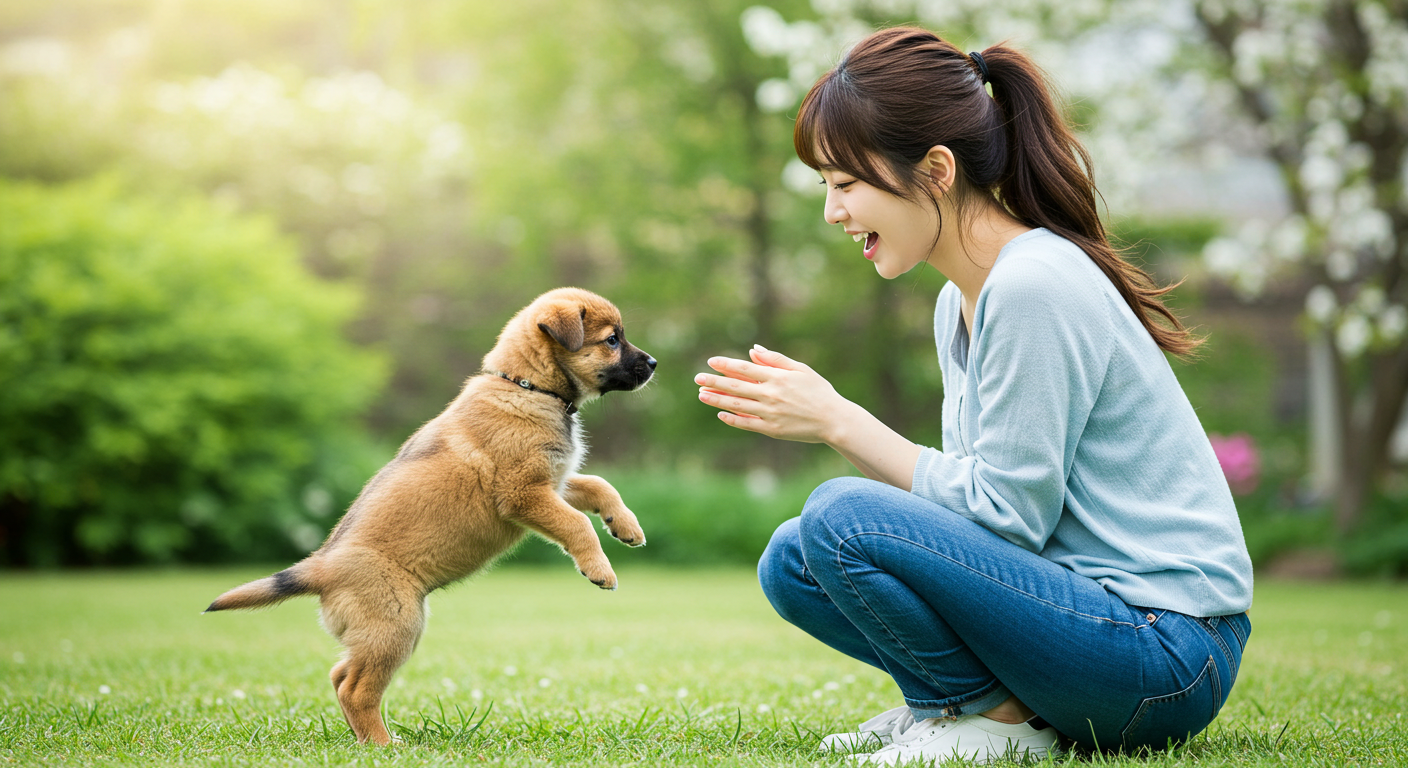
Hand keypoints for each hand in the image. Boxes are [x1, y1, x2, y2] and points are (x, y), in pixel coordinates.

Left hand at [695, 345, 847, 443]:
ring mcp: (770, 413)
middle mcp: (771, 394)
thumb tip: (752, 350)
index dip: (726, 364)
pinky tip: (720, 413)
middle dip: (714, 381)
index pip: (745, 369)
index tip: (711, 361)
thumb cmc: (819, 391)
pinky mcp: (772, 429)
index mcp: (778, 377)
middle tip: (697, 378)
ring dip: (717, 399)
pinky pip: (747, 424)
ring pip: (737, 405)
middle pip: (736, 386)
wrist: (834, 420)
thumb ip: (775, 359)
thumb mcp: (800, 369)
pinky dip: (732, 419)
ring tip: (701, 395)